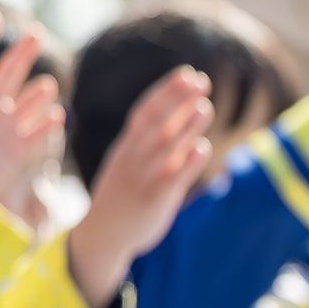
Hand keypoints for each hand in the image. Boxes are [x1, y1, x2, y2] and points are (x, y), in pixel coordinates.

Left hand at [0, 18, 63, 214]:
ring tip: (43, 88)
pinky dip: (49, 121)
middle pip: (10, 72)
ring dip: (38, 92)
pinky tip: (54, 115)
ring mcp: (8, 125)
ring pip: (30, 99)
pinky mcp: (20, 147)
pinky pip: (40, 130)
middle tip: (34, 34)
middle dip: (21, 52)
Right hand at [66, 66, 214, 307]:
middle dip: (176, 100)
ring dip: (185, 127)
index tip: (188, 73)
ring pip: (165, 148)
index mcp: (126, 146)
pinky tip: (203, 148)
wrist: (102, 233)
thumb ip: (158, 136)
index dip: (166, 91)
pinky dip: (187, 163)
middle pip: (155, 123)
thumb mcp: (132, 159)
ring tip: (206, 107)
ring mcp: (142, 178)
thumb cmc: (124, 192)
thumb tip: (185, 106)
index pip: (145, 111)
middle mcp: (133, 158)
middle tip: (200, 81)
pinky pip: (172, 179)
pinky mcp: (154, 200)